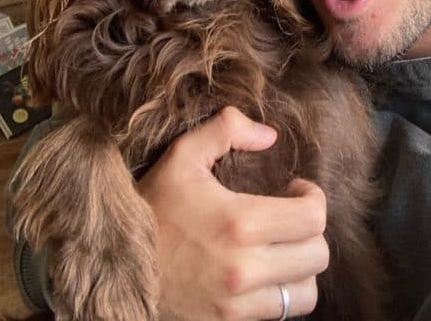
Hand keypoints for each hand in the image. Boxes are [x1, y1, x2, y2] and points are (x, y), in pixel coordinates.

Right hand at [137, 106, 329, 320]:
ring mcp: (237, 304)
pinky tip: (263, 272)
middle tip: (289, 218)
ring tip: (281, 248)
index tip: (295, 191)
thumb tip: (269, 135)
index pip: (313, 218)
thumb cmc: (152, 206)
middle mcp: (244, 268)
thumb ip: (227, 129)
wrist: (113, 266)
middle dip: (310, 232)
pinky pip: (281, 314)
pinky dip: (282, 294)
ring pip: (306, 292)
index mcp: (239, 222)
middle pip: (317, 256)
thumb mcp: (183, 155)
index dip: (312, 199)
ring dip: (301, 268)